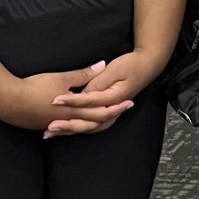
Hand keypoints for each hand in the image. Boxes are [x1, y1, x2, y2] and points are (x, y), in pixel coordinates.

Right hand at [0, 62, 124, 133]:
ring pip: (80, 128)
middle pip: (93, 123)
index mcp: (74, 111)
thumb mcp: (62, 78)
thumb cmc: (35, 87)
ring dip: (93, 124)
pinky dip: (76, 126)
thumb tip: (102, 65)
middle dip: (110, 117)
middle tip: (123, 111)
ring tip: (103, 118)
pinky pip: (66, 128)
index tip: (128, 103)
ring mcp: (55, 126)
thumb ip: (83, 75)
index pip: (101, 112)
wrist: (7, 101)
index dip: (116, 108)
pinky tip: (75, 124)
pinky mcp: (44, 126)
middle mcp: (67, 122)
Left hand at [43, 49, 161, 137]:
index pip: (89, 101)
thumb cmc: (132, 65)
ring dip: (70, 131)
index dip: (71, 101)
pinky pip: (92, 125)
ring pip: (89, 127)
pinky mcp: (107, 111)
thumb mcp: (115, 69)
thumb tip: (83, 90)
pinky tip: (63, 130)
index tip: (54, 101)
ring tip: (50, 133)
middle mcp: (112, 108)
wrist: (149, 65)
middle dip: (67, 125)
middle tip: (49, 127)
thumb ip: (98, 80)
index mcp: (114, 97)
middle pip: (88, 121)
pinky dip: (77, 129)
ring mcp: (111, 111)